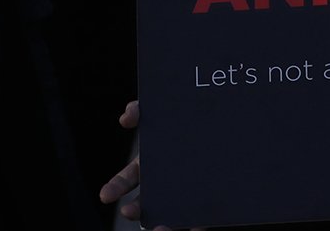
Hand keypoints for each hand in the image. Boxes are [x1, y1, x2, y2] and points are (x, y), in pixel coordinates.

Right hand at [99, 100, 197, 230]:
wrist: (224, 124)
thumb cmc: (187, 121)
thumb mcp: (164, 114)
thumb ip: (143, 110)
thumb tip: (126, 116)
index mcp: (149, 165)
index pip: (126, 181)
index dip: (115, 188)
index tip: (105, 195)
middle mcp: (163, 182)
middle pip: (144, 203)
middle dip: (134, 209)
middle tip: (127, 212)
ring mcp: (185, 192)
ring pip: (170, 216)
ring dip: (164, 225)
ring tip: (161, 228)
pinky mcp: (208, 200)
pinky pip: (200, 218)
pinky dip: (197, 225)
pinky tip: (197, 226)